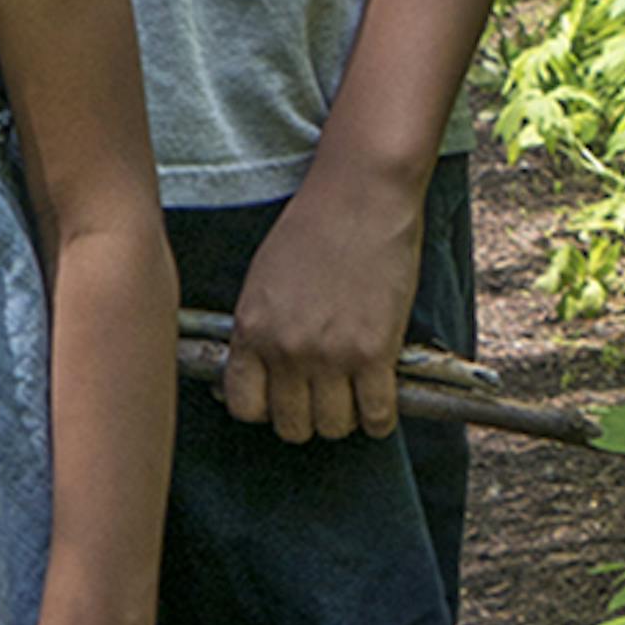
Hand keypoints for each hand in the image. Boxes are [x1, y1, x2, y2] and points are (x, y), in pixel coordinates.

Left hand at [222, 165, 424, 443]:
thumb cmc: (312, 228)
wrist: (360, 196)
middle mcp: (286, 348)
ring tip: (352, 390)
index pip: (245, 407)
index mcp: (251, 327)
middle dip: (307, 416)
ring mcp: (330, 355)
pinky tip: (379, 394)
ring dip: (345, 417)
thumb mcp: (264, 278)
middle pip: (292, 427)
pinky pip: (376, 418)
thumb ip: (258, 327)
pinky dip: (379, 416)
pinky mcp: (374, 354)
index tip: (281, 398)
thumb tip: (256, 372)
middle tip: (323, 394)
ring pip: (334, 428)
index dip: (265, 409)